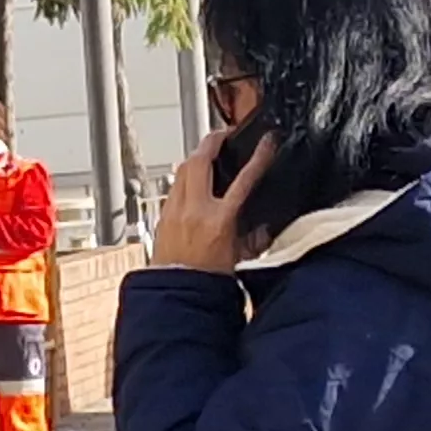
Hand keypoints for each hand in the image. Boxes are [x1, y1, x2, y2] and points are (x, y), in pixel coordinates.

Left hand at [151, 131, 273, 275]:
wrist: (175, 295)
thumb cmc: (205, 282)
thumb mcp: (239, 258)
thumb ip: (253, 237)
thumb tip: (266, 225)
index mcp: (219, 221)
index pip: (243, 180)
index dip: (258, 158)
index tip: (266, 143)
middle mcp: (194, 211)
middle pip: (200, 161)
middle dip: (212, 141)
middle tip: (224, 135)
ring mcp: (175, 211)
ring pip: (182, 170)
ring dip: (196, 157)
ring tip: (206, 153)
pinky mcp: (163, 217)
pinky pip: (174, 187)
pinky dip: (184, 178)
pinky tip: (190, 182)